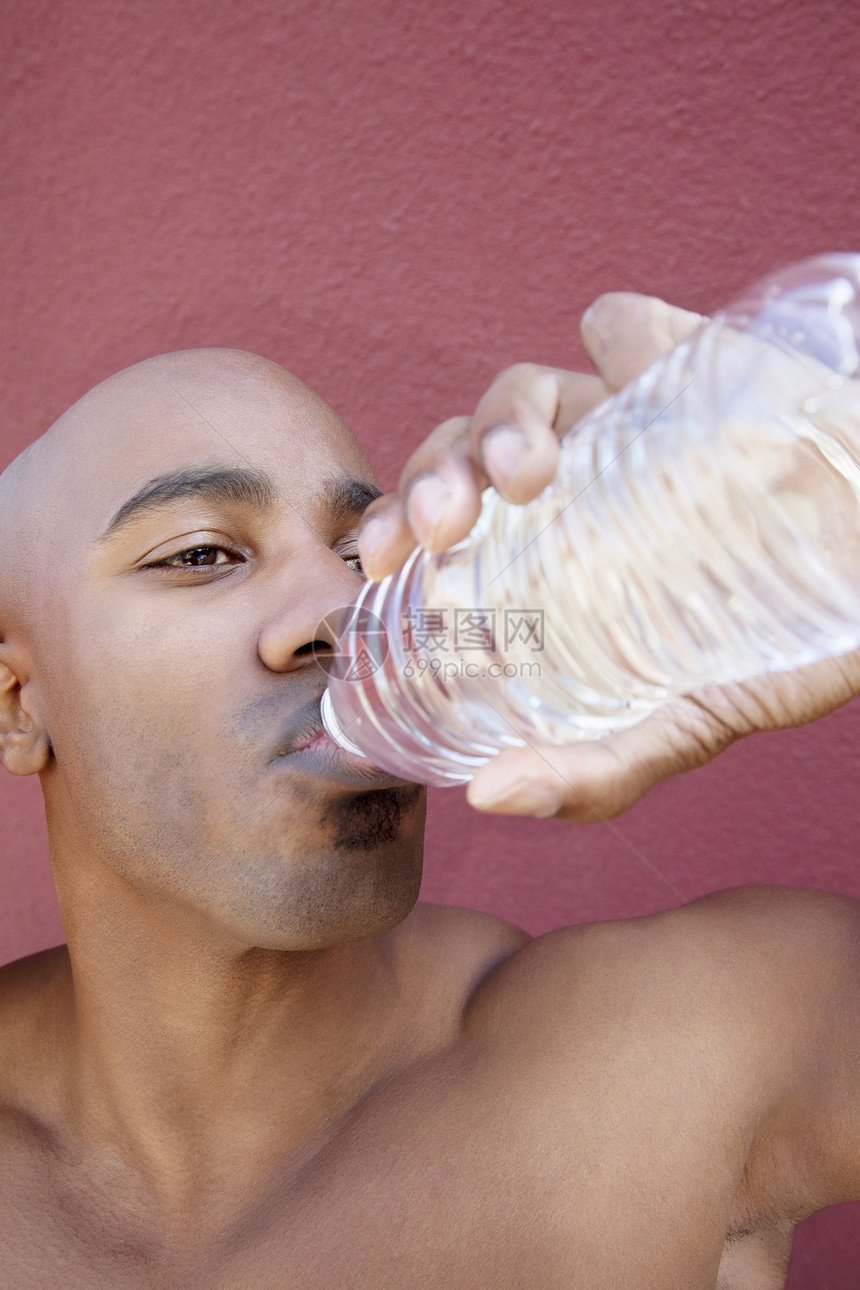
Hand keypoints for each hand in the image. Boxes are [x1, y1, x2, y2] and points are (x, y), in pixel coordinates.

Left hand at [358, 294, 859, 820]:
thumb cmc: (786, 645)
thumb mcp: (683, 723)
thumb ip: (592, 770)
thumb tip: (484, 801)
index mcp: (543, 558)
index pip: (436, 535)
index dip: (393, 539)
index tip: (382, 565)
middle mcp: (568, 485)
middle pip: (460, 456)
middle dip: (431, 478)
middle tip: (438, 524)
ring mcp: (620, 419)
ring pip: (519, 392)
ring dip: (499, 423)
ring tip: (525, 477)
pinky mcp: (684, 361)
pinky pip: (620, 328)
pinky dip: (610, 338)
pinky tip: (625, 380)